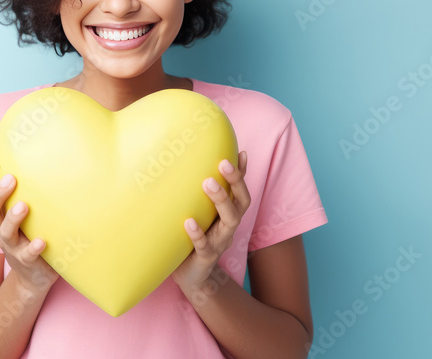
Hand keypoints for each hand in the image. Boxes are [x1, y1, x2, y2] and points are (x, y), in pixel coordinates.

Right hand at [0, 158, 59, 293]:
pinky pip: (27, 255)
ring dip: (13, 218)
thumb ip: (34, 192)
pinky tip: (42, 241)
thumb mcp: (31, 214)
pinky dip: (33, 247)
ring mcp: (13, 247)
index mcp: (1, 216)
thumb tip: (49, 155)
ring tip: (24, 205)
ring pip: (5, 233)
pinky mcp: (27, 262)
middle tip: (10, 178)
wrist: (35, 276)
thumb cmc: (34, 234)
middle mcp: (1, 230)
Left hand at [171, 151, 250, 296]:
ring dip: (221, 200)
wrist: (192, 278)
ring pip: (230, 221)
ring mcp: (219, 243)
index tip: (240, 153)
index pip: (241, 191)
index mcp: (228, 216)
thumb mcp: (201, 216)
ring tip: (208, 183)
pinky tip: (189, 222)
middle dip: (236, 182)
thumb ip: (202, 198)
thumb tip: (195, 167)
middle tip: (222, 164)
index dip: (243, 174)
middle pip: (241, 202)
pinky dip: (198, 234)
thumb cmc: (194, 240)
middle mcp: (229, 227)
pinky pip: (205, 246)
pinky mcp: (205, 258)